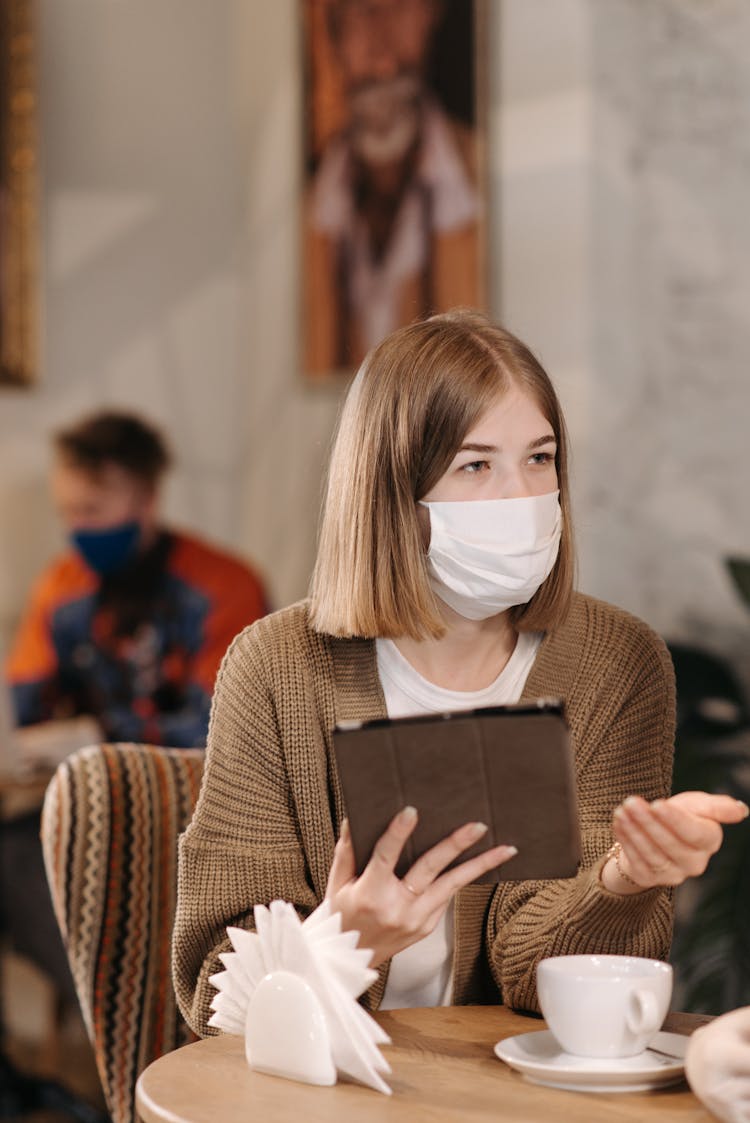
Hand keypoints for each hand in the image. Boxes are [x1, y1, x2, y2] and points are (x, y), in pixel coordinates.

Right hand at [325, 806, 517, 966]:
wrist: (349, 961)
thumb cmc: (342, 916)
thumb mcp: (338, 883)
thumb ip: (348, 849)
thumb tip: (354, 817)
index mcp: (371, 894)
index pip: (386, 857)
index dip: (398, 833)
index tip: (411, 811)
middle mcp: (397, 908)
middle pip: (430, 870)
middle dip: (456, 845)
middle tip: (477, 826)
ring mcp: (416, 920)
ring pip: (452, 886)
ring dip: (480, 865)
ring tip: (505, 849)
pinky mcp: (427, 927)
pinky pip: (447, 897)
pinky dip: (463, 879)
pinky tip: (483, 863)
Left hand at [605, 790, 748, 892]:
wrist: (657, 832)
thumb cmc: (682, 815)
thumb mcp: (699, 805)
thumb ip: (719, 807)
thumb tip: (742, 810)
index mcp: (709, 842)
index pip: (695, 833)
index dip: (675, 820)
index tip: (657, 803)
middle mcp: (695, 863)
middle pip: (671, 844)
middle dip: (649, 822)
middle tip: (632, 802)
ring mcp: (673, 874)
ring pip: (652, 854)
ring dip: (634, 832)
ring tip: (622, 811)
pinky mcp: (651, 878)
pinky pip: (637, 861)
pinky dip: (626, 841)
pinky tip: (619, 823)